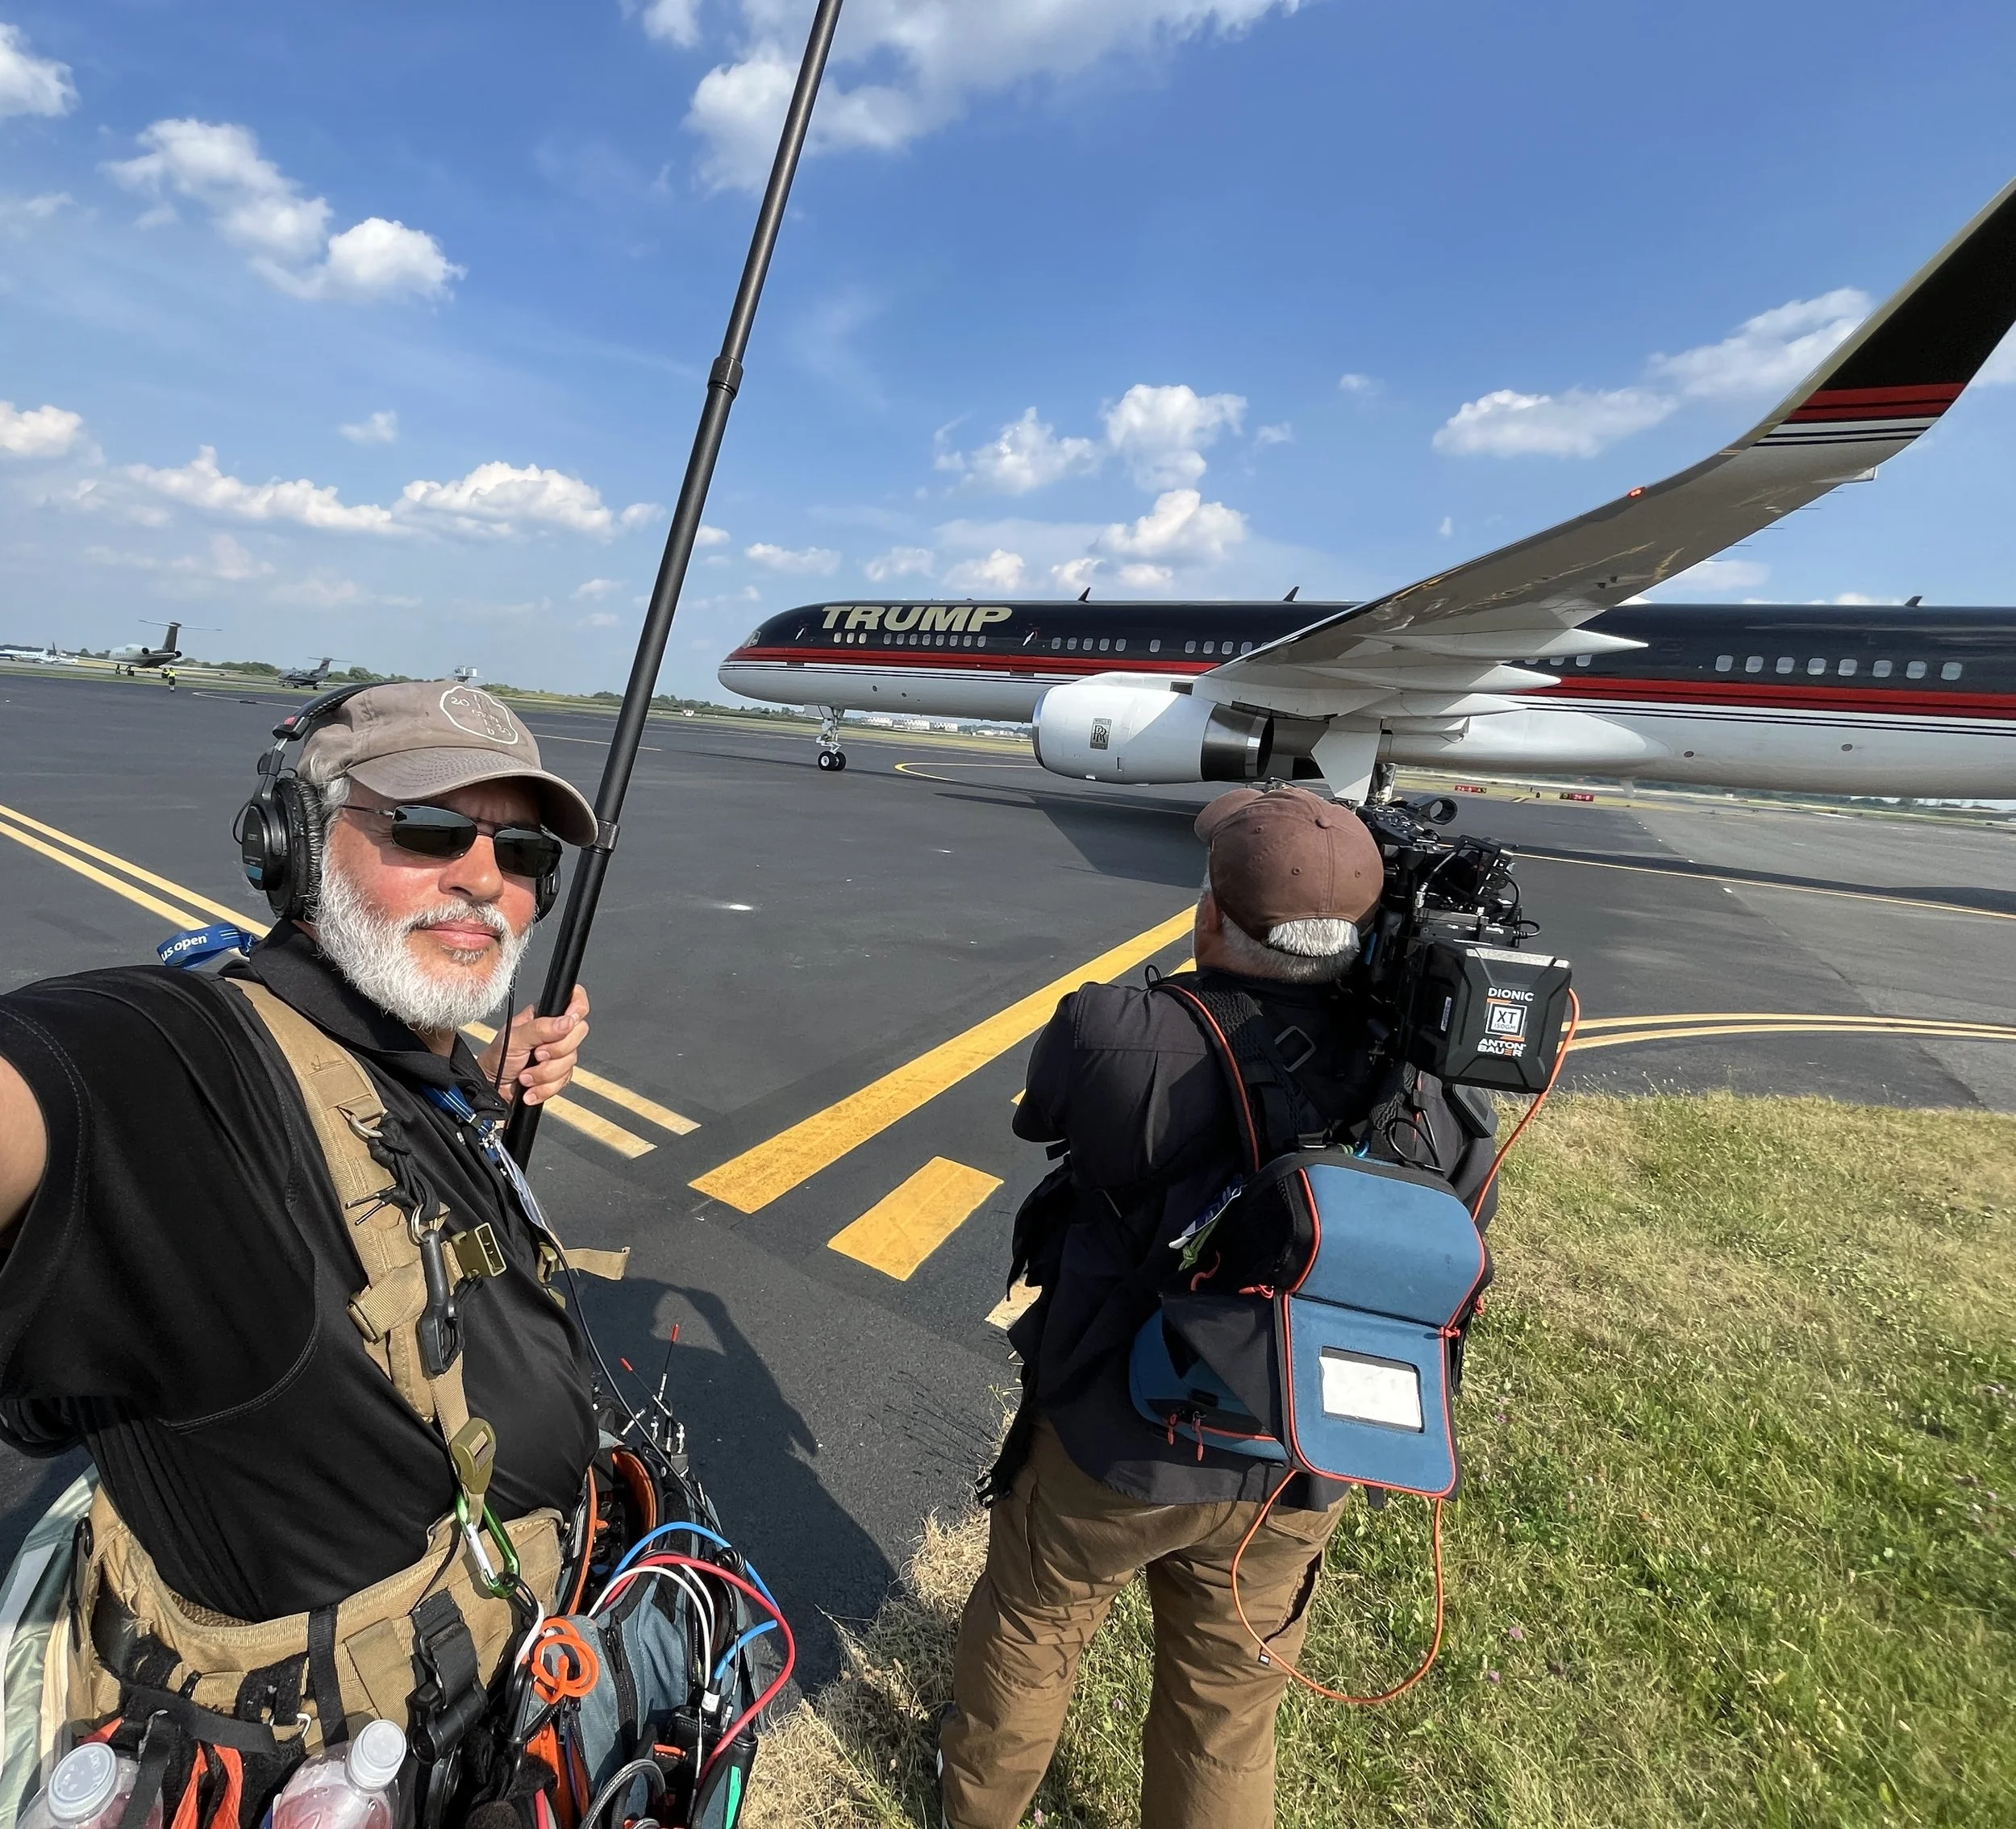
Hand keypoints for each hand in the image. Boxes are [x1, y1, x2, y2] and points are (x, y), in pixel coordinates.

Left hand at [479, 986, 589, 1105]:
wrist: (491, 1088)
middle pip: (578, 1033)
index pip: (575, 1001)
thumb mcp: (514, 1039)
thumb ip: (540, 1028)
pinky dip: (545, 1088)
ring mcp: (558, 1054)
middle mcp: (555, 1032)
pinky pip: (564, 1080)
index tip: (566, 1024)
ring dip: (544, 1074)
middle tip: (536, 1054)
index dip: (577, 1010)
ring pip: (571, 1060)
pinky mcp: (558, 1074)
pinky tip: (530, 1088)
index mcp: (545, 1016)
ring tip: (525, 1075)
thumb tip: (567, 1021)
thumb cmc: (497, 1058)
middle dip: (556, 1051)